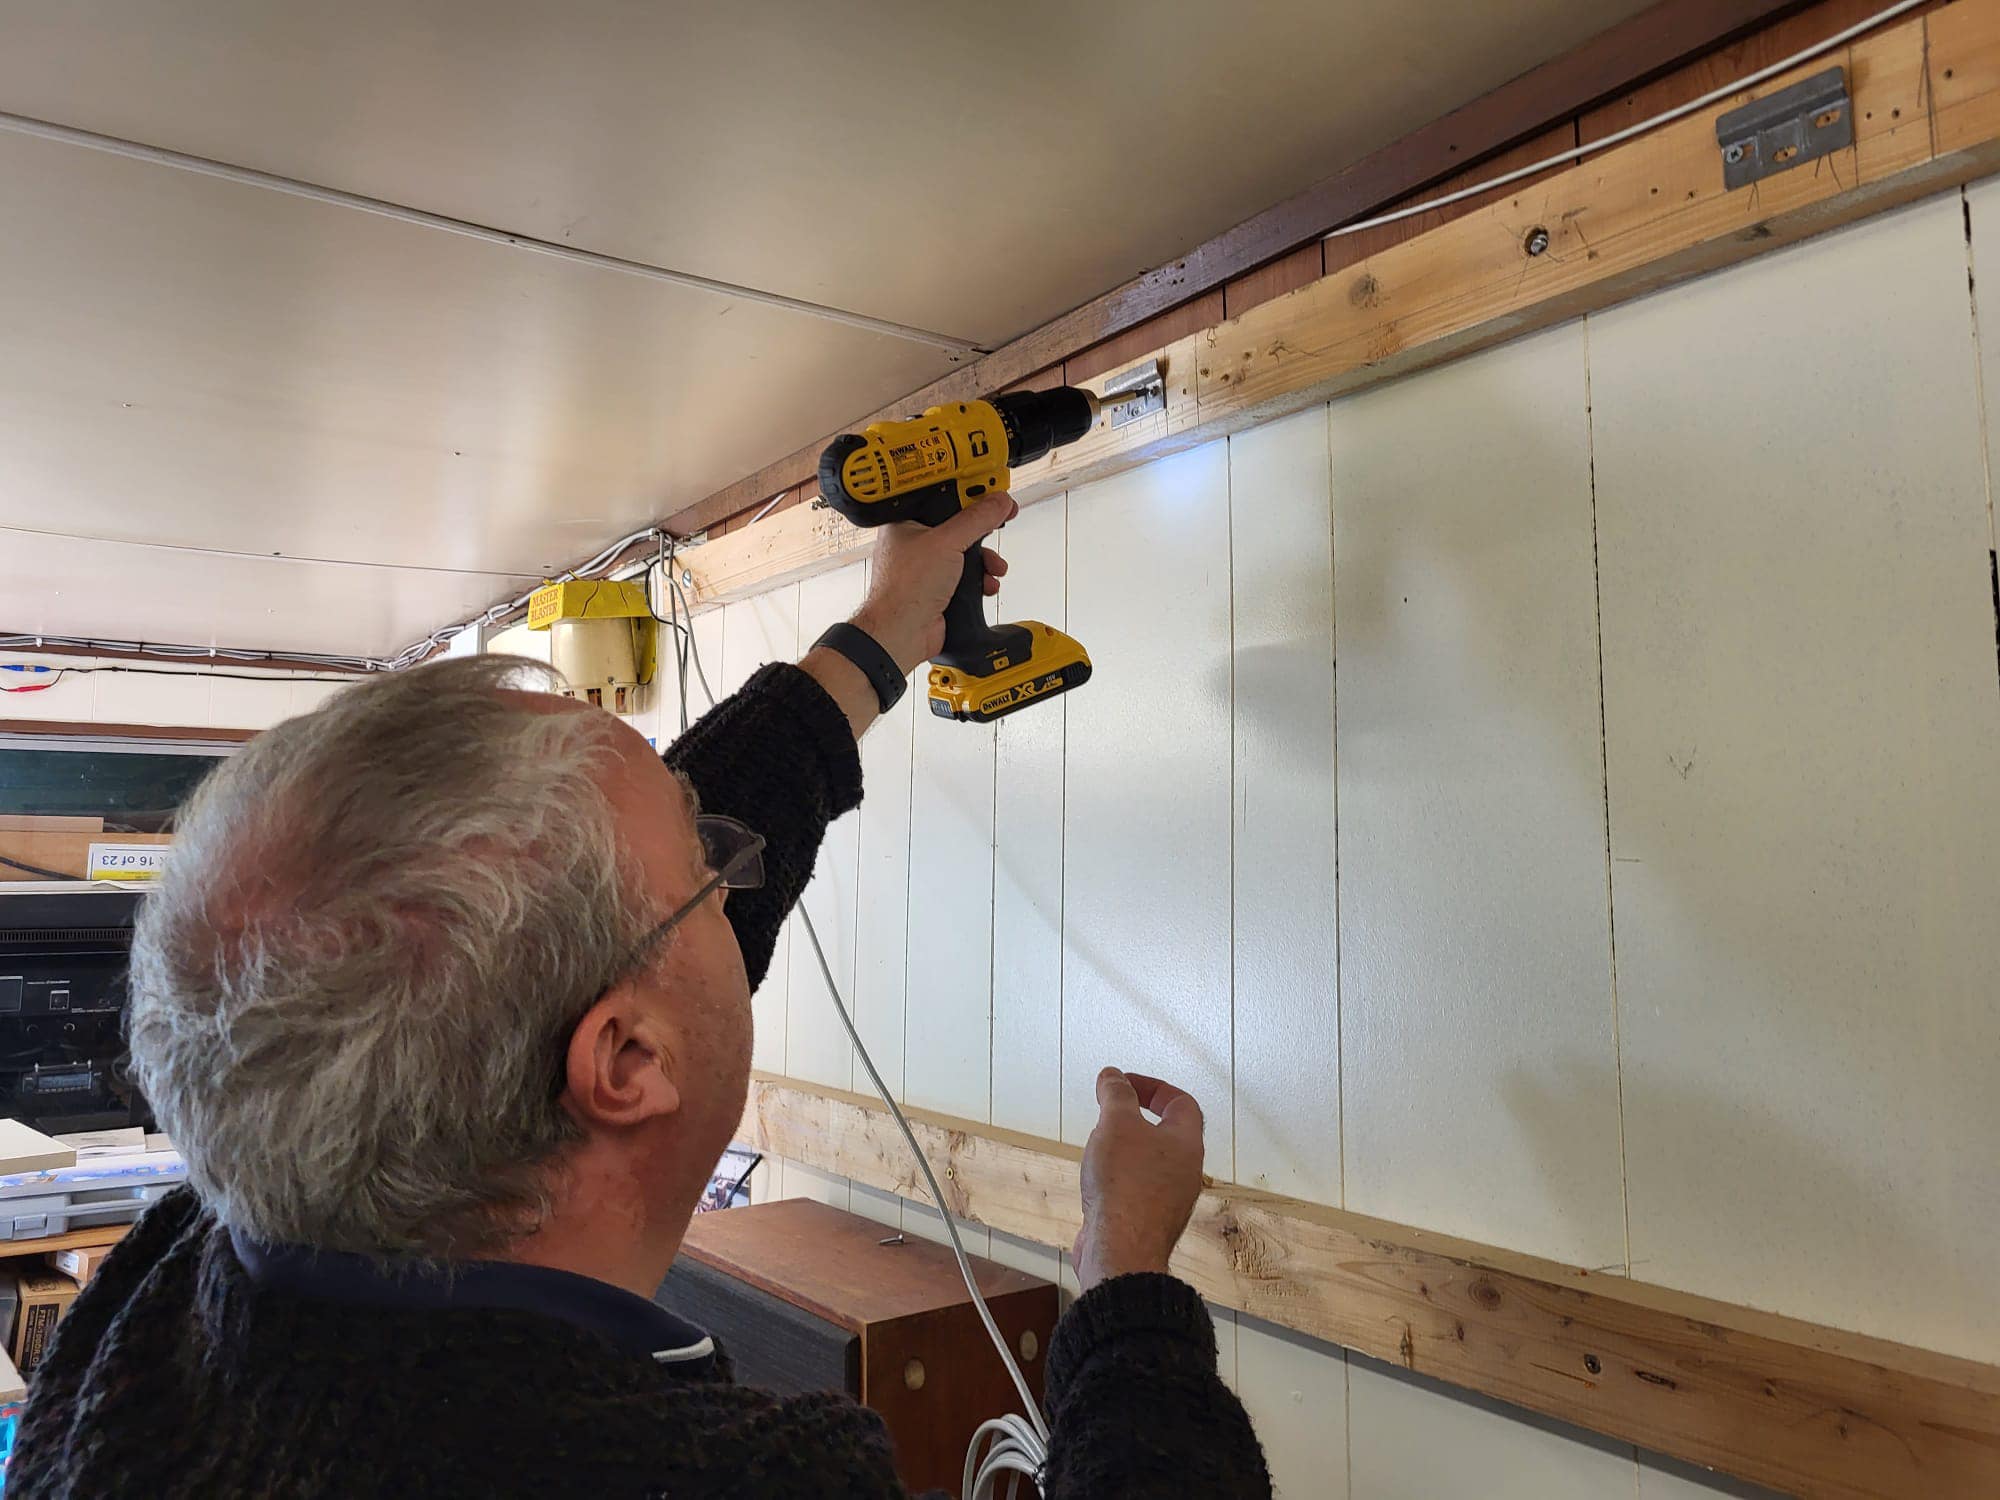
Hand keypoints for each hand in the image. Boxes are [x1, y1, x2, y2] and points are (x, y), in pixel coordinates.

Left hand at [851, 492, 1015, 673]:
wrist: (902, 633)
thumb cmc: (905, 589)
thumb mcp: (947, 543)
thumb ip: (976, 520)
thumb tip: (997, 502)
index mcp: (907, 523)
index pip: (943, 497)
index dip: (969, 491)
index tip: (991, 485)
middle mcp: (916, 543)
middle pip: (959, 526)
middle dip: (983, 531)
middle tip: (1001, 520)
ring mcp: (928, 568)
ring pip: (966, 554)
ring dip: (985, 560)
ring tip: (993, 566)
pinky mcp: (939, 589)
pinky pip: (967, 577)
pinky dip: (980, 581)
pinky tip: (986, 585)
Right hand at [1073, 1068, 1205, 1292]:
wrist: (1120, 1250)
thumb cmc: (1125, 1186)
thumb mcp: (1117, 1123)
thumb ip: (1116, 1094)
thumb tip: (1113, 1075)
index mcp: (1186, 1144)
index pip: (1181, 1102)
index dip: (1153, 1086)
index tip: (1124, 1083)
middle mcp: (1183, 1172)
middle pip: (1166, 1133)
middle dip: (1135, 1118)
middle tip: (1109, 1112)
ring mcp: (1166, 1199)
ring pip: (1148, 1163)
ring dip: (1123, 1149)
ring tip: (1098, 1145)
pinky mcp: (1145, 1221)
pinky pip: (1134, 1190)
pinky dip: (1116, 1179)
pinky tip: (1094, 1182)